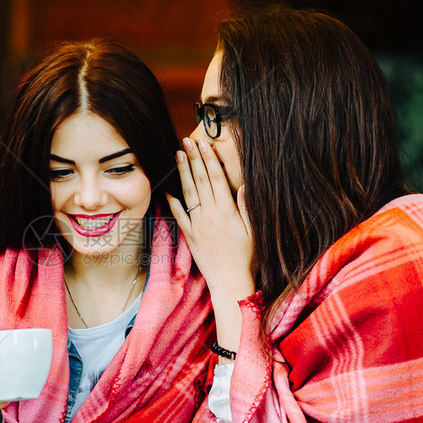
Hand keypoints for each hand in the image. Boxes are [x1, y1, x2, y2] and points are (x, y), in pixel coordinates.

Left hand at [167, 137, 254, 300]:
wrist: (230, 281)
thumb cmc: (246, 257)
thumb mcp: (253, 230)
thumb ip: (247, 207)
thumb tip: (244, 185)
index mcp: (227, 211)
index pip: (216, 179)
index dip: (209, 160)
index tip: (204, 145)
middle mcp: (210, 214)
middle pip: (200, 181)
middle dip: (193, 159)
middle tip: (187, 142)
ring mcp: (198, 224)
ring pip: (188, 193)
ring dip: (183, 173)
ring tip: (178, 155)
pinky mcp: (190, 235)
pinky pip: (179, 215)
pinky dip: (173, 201)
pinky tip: (168, 189)